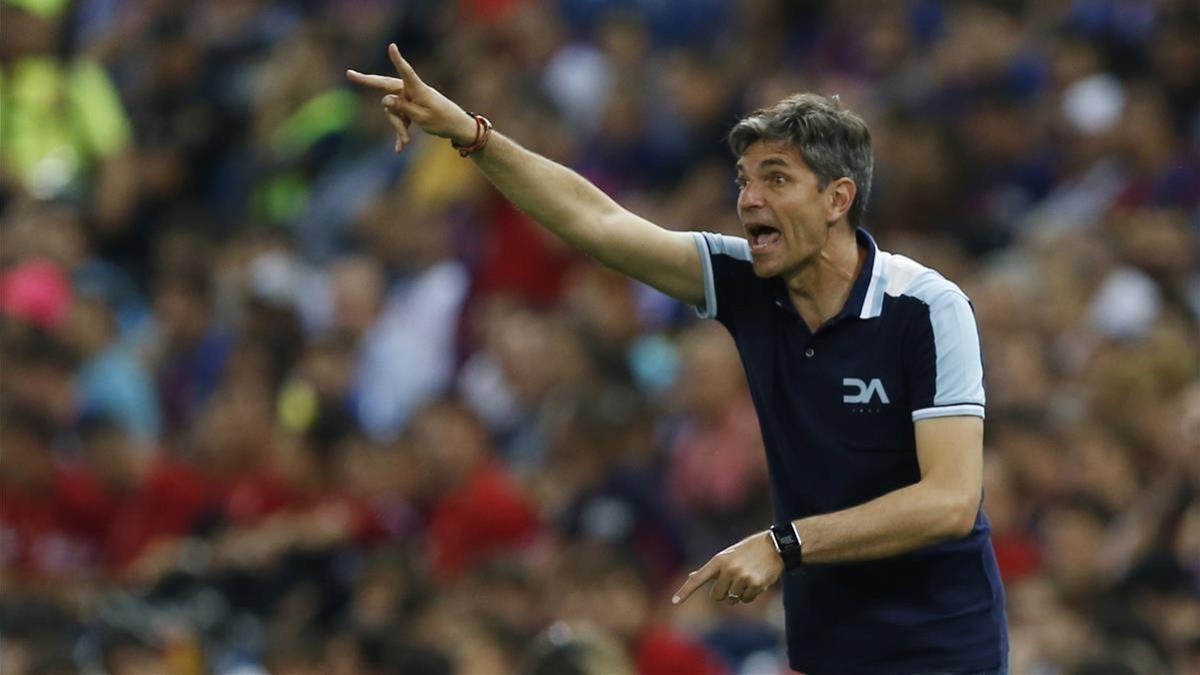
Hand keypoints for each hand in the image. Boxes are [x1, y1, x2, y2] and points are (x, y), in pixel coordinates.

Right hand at [347, 43, 477, 151]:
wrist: (457, 127)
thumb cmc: (443, 121)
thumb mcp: (421, 117)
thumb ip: (402, 108)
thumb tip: (384, 99)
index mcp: (418, 89)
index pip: (405, 72)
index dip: (398, 60)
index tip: (392, 46)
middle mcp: (411, 91)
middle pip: (386, 89)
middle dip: (367, 82)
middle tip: (349, 74)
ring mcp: (409, 99)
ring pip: (392, 110)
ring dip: (397, 126)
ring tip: (406, 141)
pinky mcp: (410, 109)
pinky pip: (399, 119)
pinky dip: (400, 132)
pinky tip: (400, 148)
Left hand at [672, 530, 783, 605]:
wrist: (774, 546)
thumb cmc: (747, 551)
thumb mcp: (727, 555)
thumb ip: (711, 569)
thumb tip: (691, 576)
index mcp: (718, 561)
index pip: (698, 578)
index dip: (686, 591)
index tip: (674, 601)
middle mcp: (728, 569)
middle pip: (717, 597)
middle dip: (724, 594)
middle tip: (734, 581)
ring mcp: (742, 577)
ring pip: (733, 600)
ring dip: (739, 594)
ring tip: (748, 577)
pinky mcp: (755, 584)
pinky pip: (746, 600)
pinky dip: (750, 595)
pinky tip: (756, 581)